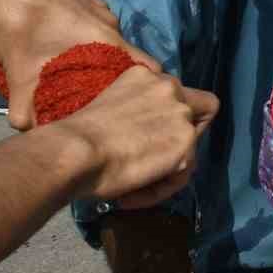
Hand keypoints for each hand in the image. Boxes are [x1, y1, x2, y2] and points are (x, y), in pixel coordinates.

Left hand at [0, 0, 160, 129]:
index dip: (148, 88)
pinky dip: (82, 34)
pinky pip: (91, 21)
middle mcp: (111, 25)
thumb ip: (26, 111)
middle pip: (127, 56)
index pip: (150, 68)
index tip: (138, 104)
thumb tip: (28, 135)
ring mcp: (99, 7)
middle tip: (99, 94)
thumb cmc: (22, 27)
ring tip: (74, 69)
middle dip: (117, 76)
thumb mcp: (20, 76)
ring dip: (97, 54)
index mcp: (109, 43)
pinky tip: (57, 40)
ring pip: (107, 38)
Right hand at [55, 66, 217, 204]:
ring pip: (191, 149)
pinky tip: (131, 197)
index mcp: (147, 76)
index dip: (170, 116)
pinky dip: (158, 190)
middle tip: (152, 160)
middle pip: (199, 113)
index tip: (151, 135)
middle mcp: (170, 88)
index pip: (177, 93)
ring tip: (134, 187)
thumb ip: (136, 111)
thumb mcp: (110, 107)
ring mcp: (181, 114)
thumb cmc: (75, 135)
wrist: (74, 151)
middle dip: (181, 139)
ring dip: (167, 170)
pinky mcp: (186, 143)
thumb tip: (144, 136)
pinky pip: (180, 176)